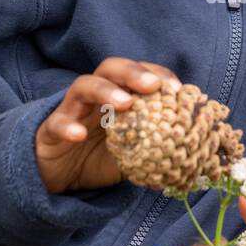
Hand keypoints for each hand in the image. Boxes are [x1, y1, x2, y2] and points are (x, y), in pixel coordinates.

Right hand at [35, 57, 180, 192]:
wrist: (60, 176)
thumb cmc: (100, 157)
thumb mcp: (135, 153)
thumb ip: (159, 147)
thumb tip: (195, 154)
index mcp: (119, 96)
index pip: (140, 74)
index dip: (159, 75)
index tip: (178, 89)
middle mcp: (96, 96)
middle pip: (111, 68)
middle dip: (133, 72)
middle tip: (153, 86)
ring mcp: (72, 109)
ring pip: (83, 86)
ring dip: (105, 90)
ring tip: (124, 103)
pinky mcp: (51, 129)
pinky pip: (57, 123)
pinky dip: (67, 126)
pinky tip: (79, 135)